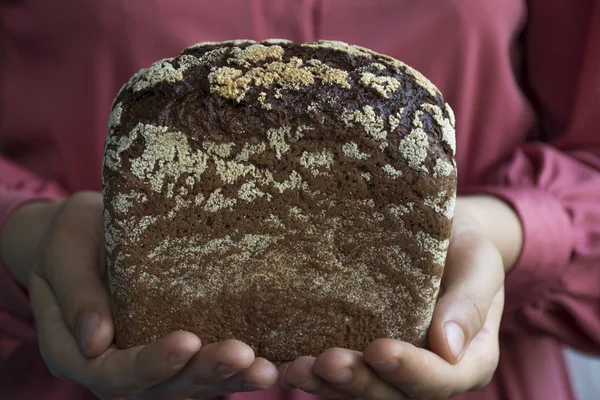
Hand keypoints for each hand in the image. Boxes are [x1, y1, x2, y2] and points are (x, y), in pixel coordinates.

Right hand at [2, 192, 277, 398]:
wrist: (90, 232)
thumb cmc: (73, 237)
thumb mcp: (63, 252)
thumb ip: (76, 293)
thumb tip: (95, 340)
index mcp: (76, 352)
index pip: (112, 373)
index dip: (150, 364)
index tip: (187, 341)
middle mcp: (115, 366)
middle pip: (160, 388)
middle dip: (203, 373)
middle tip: (242, 354)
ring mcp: (149, 361)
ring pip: (188, 385)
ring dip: (228, 379)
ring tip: (267, 368)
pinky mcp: (177, 347)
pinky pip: (204, 367)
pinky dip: (235, 368)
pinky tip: (269, 358)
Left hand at [278, 195, 520, 398]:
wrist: (440, 233)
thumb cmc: (463, 244)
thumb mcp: (479, 263)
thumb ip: (470, 303)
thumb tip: (449, 349)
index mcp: (468, 358)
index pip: (443, 378)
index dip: (412, 371)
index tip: (381, 349)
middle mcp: (428, 370)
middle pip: (395, 392)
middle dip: (361, 381)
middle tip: (328, 361)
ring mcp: (392, 365)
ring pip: (362, 388)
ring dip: (329, 384)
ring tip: (297, 369)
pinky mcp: (362, 350)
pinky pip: (341, 370)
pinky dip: (315, 371)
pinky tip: (287, 361)